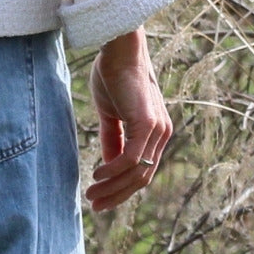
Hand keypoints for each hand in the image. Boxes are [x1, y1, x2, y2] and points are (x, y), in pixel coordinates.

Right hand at [85, 27, 171, 211]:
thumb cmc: (113, 75)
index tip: (101, 199)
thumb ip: (113, 139)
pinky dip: (113, 171)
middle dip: (116, 195)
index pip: (142, 171)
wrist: (119, 49)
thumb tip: (108, 166)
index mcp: (156, 132)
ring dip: (112, 188)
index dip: (122, 189)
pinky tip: (96, 175)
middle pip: (141, 179)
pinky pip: (131, 159)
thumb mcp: (111, 114)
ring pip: (136, 173)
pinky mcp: (147, 124)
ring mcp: (157, 130)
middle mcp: (162, 134)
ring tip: (91, 195)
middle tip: (94, 205)